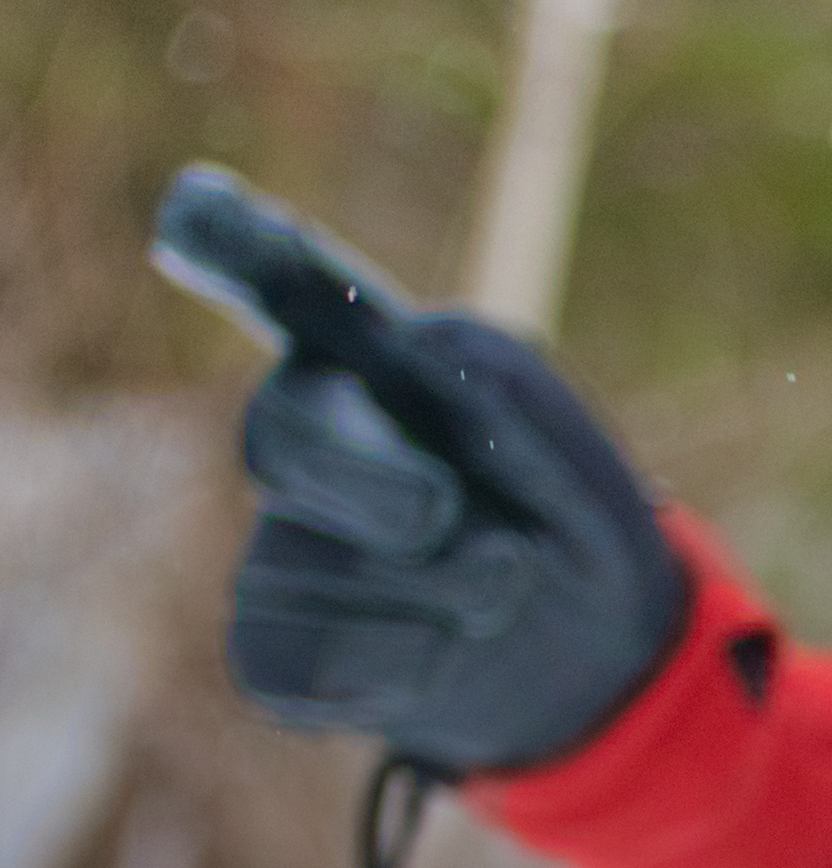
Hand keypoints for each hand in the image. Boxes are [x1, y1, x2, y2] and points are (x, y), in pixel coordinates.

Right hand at [171, 172, 690, 777]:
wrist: (597, 655)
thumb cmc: (568, 521)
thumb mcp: (569, 452)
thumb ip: (496, 392)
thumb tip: (418, 347)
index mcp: (381, 367)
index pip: (297, 294)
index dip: (239, 248)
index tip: (199, 203)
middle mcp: (313, 439)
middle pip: (282, 434)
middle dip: (367, 476)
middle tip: (440, 510)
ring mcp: (283, 543)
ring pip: (306, 567)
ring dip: (434, 589)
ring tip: (507, 582)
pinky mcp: (282, 645)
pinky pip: (296, 660)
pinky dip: (394, 664)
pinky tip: (445, 648)